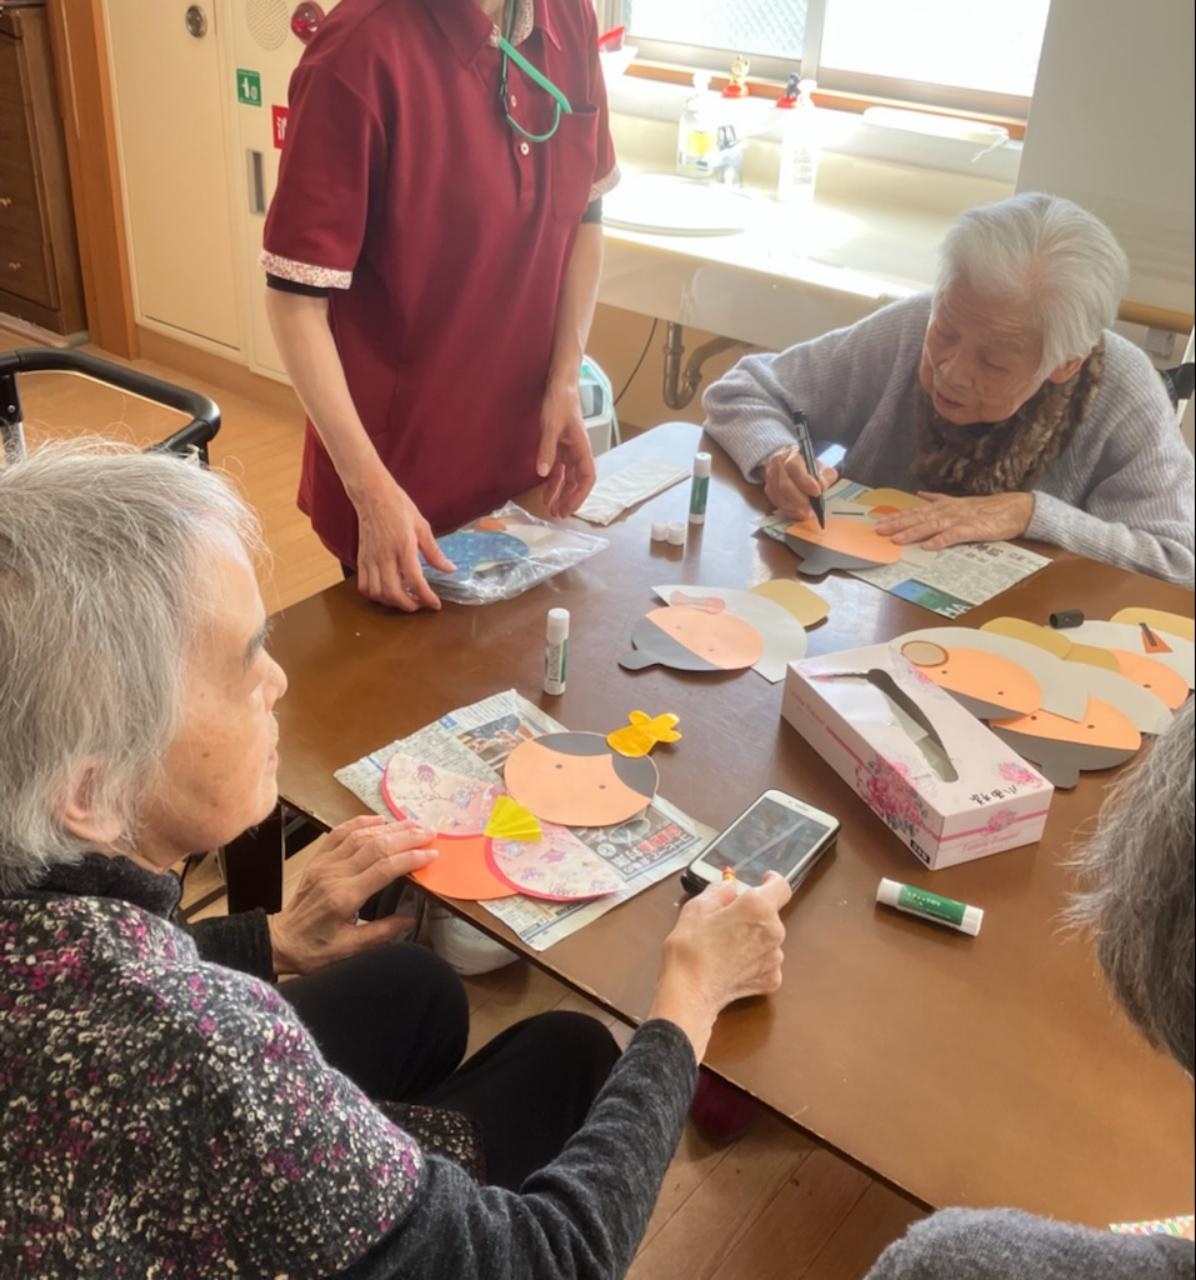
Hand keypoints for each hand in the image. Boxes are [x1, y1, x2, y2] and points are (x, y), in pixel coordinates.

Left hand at [267, 815, 437, 974]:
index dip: (410, 858)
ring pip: (361, 836)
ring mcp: (325, 864)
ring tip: (413, 824)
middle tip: (430, 833)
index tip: (431, 853)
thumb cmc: (314, 950)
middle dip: (406, 837)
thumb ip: (381, 932)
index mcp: (344, 897)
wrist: (280, 941)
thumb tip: (409, 918)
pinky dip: (360, 822)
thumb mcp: (350, 949)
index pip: (384, 869)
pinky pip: (339, 833)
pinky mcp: (318, 860)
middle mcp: (334, 874)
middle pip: (376, 846)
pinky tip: (379, 819)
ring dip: (389, 827)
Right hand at [352, 473, 454, 611]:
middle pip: (393, 593)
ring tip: (405, 599)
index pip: (415, 581)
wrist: (372, 495)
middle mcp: (384, 556)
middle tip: (420, 605)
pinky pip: (364, 585)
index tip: (435, 605)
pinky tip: (386, 592)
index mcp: (403, 547)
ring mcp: (370, 559)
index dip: (426, 597)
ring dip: (391, 603)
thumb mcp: (422, 526)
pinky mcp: (360, 559)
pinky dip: (374, 595)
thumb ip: (434, 552)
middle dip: (409, 605)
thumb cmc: (399, 507)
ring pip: (377, 593)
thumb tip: (449, 569)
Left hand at [537, 381, 596, 518]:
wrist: (560, 385)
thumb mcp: (551, 426)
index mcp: (582, 448)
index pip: (587, 477)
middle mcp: (579, 452)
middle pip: (578, 482)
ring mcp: (570, 450)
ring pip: (569, 478)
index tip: (569, 508)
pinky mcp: (561, 447)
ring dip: (562, 494)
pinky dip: (554, 482)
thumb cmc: (560, 402)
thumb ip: (547, 450)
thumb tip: (544, 474)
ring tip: (552, 509)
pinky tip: (546, 493)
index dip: (580, 495)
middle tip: (559, 515)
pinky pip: (560, 470)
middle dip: (570, 499)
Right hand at [648, 872, 791, 1059]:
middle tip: (727, 922)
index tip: (763, 881)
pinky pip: (766, 963)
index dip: (772, 881)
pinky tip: (733, 966)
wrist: (690, 992)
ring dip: (753, 939)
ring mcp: (775, 958)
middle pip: (770, 915)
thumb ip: (719, 891)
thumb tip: (731, 889)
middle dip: (752, 915)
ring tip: (726, 948)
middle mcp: (774, 931)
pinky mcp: (772, 980)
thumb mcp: (697, 907)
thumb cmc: (691, 946)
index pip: (781, 887)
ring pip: (768, 940)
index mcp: (758, 907)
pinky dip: (753, 962)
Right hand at [764, 446, 838, 519]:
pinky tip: (798, 513)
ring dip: (793, 507)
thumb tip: (822, 486)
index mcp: (791, 454)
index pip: (794, 467)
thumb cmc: (808, 468)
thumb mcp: (822, 467)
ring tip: (807, 514)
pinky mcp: (768, 489)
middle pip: (784, 484)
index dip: (805, 481)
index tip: (817, 492)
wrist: (791, 465)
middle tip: (812, 510)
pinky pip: (776, 502)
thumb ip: (825, 476)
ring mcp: (770, 477)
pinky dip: (788, 510)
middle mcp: (777, 464)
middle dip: (799, 500)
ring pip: (779, 495)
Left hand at [873, 491, 1033, 549]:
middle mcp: (948, 511)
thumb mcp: (958, 502)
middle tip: (878, 531)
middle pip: (919, 517)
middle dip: (897, 524)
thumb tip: (919, 495)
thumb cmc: (986, 509)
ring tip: (897, 539)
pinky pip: (955, 535)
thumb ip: (937, 499)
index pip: (916, 512)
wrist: (1014, 509)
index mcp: (944, 506)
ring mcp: (960, 519)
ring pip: (932, 525)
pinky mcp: (973, 529)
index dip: (897, 517)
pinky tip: (929, 546)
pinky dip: (942, 540)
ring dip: (914, 532)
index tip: (878, 523)